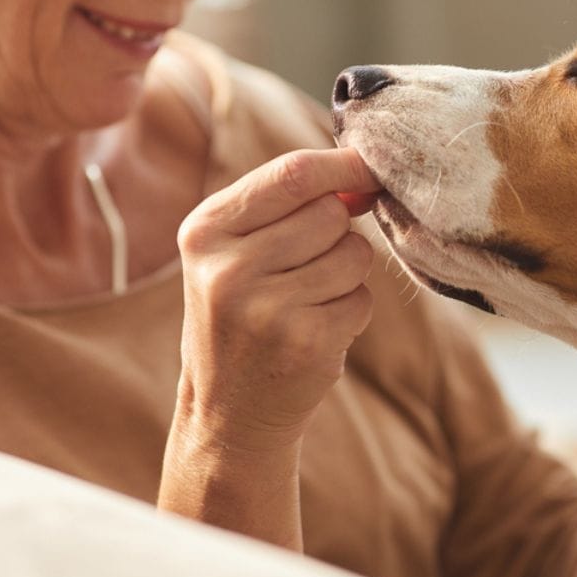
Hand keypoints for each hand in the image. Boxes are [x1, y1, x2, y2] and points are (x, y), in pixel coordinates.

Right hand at [176, 147, 381, 451]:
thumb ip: (288, 205)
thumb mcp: (236, 252)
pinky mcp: (305, 342)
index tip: (371, 166)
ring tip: (307, 300)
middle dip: (338, 231)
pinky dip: (352, 310)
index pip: (292, 174)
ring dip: (347, 273)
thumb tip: (364, 174)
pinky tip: (316, 329)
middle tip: (307, 266)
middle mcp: (228, 268)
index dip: (343, 165)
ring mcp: (266, 309)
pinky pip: (363, 299)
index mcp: (205, 231)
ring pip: (353, 254)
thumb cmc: (241, 314)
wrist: (228, 411)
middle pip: (330, 213)